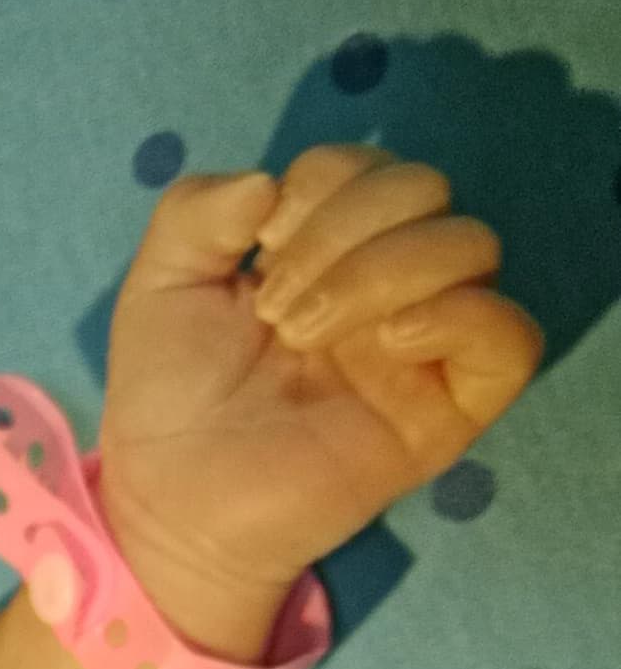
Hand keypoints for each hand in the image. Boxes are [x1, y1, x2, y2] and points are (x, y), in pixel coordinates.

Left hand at [95, 148, 544, 610]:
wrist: (170, 503)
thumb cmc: (168, 400)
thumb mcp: (158, 285)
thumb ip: (193, 212)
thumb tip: (265, 182)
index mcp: (327, 249)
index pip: (366, 166)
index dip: (316, 188)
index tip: (257, 252)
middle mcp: (385, 286)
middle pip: (425, 188)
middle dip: (342, 229)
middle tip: (277, 311)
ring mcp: (422, 346)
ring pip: (471, 246)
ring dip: (382, 270)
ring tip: (305, 335)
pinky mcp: (447, 410)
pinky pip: (511, 337)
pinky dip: (460, 316)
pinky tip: (391, 341)